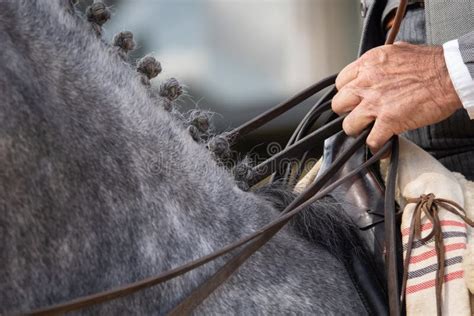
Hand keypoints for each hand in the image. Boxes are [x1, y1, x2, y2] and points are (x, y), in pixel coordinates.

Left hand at [332, 42, 461, 151]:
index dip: (347, 93)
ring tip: (368, 130)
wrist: (450, 74)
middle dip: (347, 112)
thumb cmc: (431, 63)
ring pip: (349, 125)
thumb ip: (382, 60)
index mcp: (368, 64)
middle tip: (358, 114)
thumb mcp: (398, 50)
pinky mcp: (388, 121)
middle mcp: (366, 83)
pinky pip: (371, 141)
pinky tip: (382, 144)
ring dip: (358, 130)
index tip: (353, 99)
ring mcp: (375, 104)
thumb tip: (377, 65)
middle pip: (338, 105)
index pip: (340, 83)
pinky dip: (376, 146)